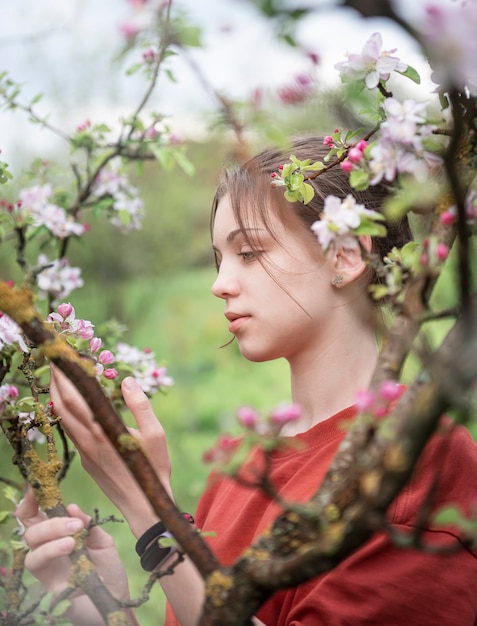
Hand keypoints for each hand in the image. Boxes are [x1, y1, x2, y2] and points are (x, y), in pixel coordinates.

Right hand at [16, 487, 135, 625]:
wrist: (116, 601)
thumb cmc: (107, 571)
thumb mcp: (102, 542)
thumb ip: (88, 525)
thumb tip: (72, 507)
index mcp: (60, 535)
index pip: (36, 514)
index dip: (32, 499)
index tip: (36, 485)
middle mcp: (48, 548)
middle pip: (30, 526)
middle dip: (49, 518)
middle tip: (74, 522)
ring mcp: (46, 566)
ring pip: (31, 543)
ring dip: (51, 532)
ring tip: (74, 536)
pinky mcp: (45, 583)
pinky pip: (37, 563)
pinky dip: (51, 550)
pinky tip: (69, 546)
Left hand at [49, 365, 171, 536]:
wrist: (143, 506)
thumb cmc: (153, 470)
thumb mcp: (155, 435)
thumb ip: (140, 406)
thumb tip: (127, 380)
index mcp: (102, 431)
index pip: (74, 397)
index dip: (63, 376)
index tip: (59, 357)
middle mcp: (88, 441)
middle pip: (61, 406)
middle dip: (55, 382)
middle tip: (54, 362)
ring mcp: (84, 452)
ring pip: (63, 420)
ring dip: (58, 397)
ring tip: (60, 379)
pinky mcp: (86, 461)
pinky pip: (71, 432)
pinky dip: (67, 413)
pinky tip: (73, 407)